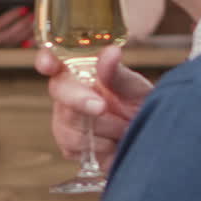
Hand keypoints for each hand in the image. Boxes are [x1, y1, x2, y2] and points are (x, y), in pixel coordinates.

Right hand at [0, 0, 32, 48]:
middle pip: (11, 33)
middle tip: (34, 13)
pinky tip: (34, 37)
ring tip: (37, 21)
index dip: (13, 15)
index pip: (1, 23)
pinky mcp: (0, 48)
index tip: (23, 8)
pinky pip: (15, 45)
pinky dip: (26, 41)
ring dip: (27, 31)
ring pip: (15, 40)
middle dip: (24, 23)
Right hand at [35, 44, 152, 169]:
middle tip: (102, 107)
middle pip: (60, 92)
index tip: (48, 66)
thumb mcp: (136, 88)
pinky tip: (114, 143)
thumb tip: (110, 52)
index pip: (55, 58)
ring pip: (67, 123)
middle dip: (80, 101)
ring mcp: (65, 120)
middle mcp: (69, 92)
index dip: (47, 59)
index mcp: (82, 70)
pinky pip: (74, 147)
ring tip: (124, 127)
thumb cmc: (143, 108)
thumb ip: (117, 75)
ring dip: (102, 129)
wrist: (153, 140)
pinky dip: (100, 147)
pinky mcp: (68, 146)